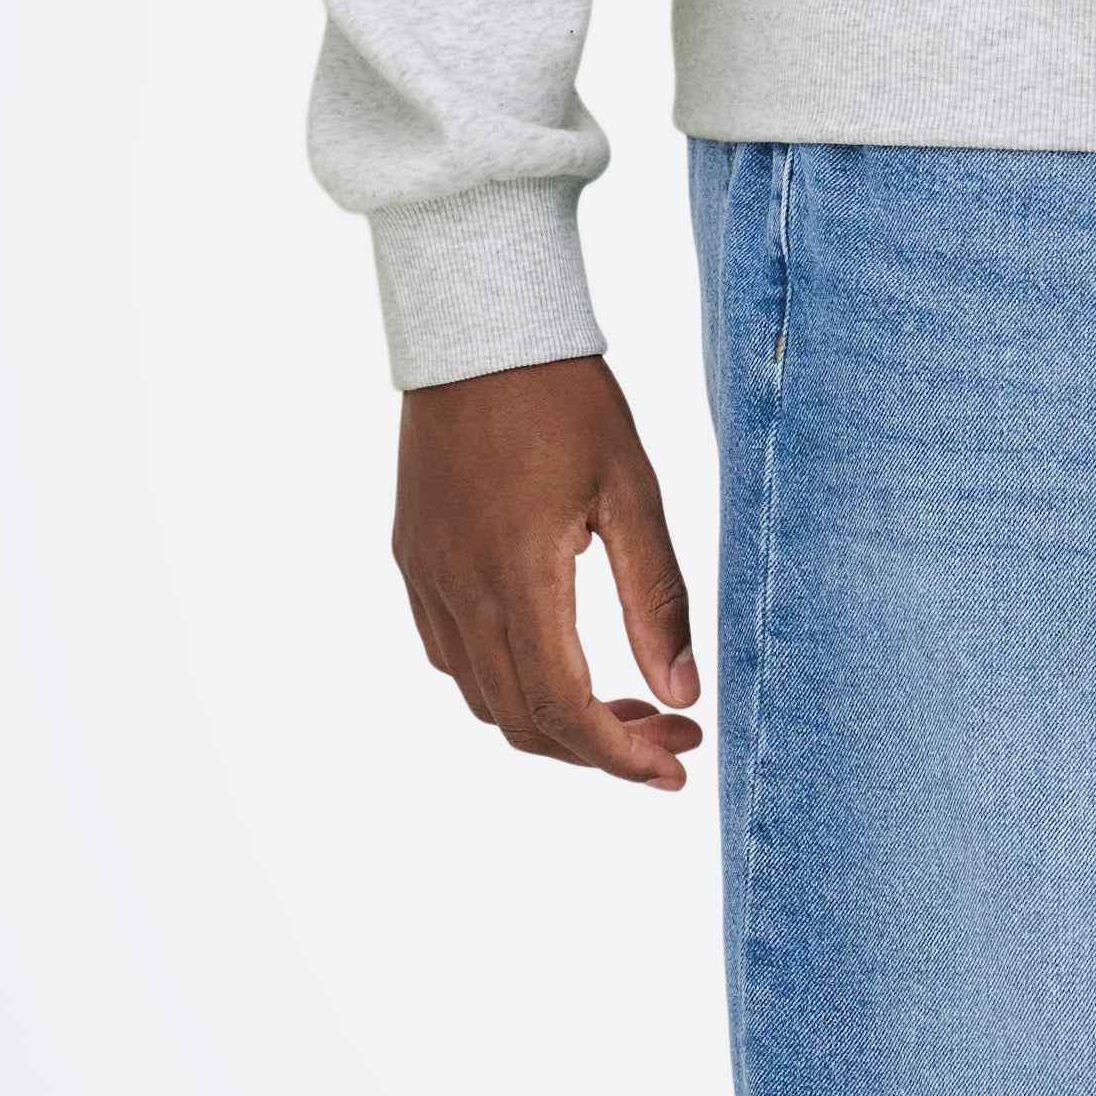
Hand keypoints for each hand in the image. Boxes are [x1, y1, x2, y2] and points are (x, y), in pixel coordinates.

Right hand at [391, 355, 702, 786]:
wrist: (478, 329)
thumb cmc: (565, 400)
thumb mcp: (633, 494)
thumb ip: (657, 601)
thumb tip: (682, 693)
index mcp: (518, 577)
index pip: (563, 709)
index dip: (620, 755)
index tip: (675, 766)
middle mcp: (460, 590)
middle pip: (522, 720)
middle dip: (599, 748)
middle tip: (669, 735)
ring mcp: (427, 578)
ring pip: (483, 697)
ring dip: (552, 720)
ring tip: (624, 704)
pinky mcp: (413, 560)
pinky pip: (452, 654)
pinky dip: (506, 681)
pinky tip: (557, 658)